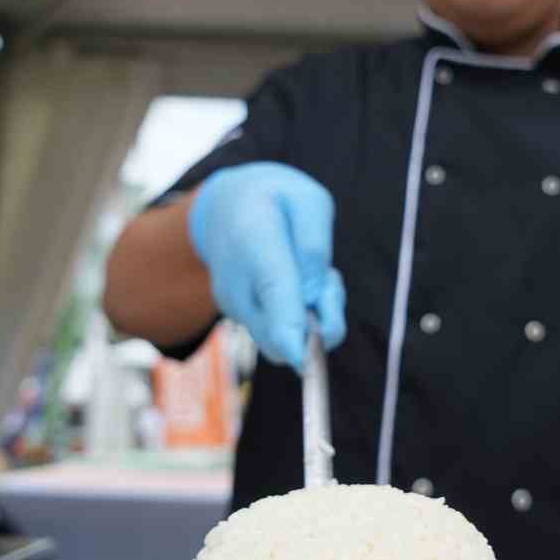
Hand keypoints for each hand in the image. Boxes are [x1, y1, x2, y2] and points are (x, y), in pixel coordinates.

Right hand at [188, 162, 346, 370]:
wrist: (227, 205)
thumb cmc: (276, 200)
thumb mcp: (308, 200)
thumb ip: (314, 245)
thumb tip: (314, 296)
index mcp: (253, 239)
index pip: (273, 289)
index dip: (290, 328)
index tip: (303, 359)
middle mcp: (237, 282)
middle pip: (277, 336)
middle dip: (321, 327)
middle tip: (333, 283)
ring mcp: (235, 306)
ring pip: (283, 343)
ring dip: (315, 323)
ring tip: (321, 278)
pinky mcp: (242, 319)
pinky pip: (280, 336)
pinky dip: (302, 321)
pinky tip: (304, 285)